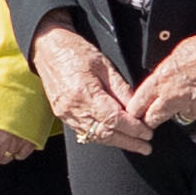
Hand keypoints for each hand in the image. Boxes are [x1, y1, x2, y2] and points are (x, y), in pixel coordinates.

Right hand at [29, 19, 135, 147]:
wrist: (48, 48)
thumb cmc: (75, 51)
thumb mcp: (105, 65)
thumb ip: (121, 88)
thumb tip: (137, 108)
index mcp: (85, 93)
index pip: (114, 119)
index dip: (133, 129)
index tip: (147, 132)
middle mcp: (74, 107)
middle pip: (105, 133)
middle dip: (129, 142)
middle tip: (146, 146)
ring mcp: (66, 113)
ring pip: (95, 136)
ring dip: (117, 142)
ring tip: (135, 145)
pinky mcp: (62, 115)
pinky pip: (84, 131)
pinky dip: (101, 136)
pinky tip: (113, 137)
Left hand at [137, 23, 195, 128]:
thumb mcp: (174, 57)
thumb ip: (163, 76)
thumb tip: (158, 87)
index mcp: (161, 80)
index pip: (138, 104)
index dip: (136, 111)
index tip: (136, 114)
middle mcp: (175, 97)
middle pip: (153, 119)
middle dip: (153, 118)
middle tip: (156, 116)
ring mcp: (194, 108)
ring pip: (183, 117)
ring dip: (186, 109)